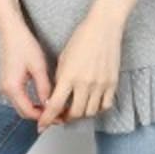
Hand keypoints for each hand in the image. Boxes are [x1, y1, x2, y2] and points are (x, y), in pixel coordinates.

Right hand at [0, 18, 55, 122]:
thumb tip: (51, 104)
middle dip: (41, 116)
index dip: (45, 117)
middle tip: (58, 115)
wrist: (10, 31)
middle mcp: (5, 90)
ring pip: (21, 107)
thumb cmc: (23, 44)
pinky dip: (31, 103)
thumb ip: (44, 88)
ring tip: (52, 108)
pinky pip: (19, 99)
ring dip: (36, 110)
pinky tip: (42, 99)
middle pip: (24, 112)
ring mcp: (4, 87)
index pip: (29, 112)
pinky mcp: (6, 83)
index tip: (58, 117)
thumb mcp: (38, 67)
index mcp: (12, 88)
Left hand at [36, 9, 123, 133]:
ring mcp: (100, 84)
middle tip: (61, 116)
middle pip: (74, 113)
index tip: (42, 125)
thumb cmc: (81, 38)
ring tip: (76, 109)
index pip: (55, 105)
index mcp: (69, 76)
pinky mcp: (112, 83)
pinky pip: (105, 105)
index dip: (47, 118)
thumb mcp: (63, 59)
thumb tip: (55, 98)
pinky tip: (91, 104)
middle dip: (65, 118)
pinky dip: (97, 109)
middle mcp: (85, 83)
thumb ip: (60, 80)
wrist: (104, 28)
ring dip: (81, 114)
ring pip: (90, 112)